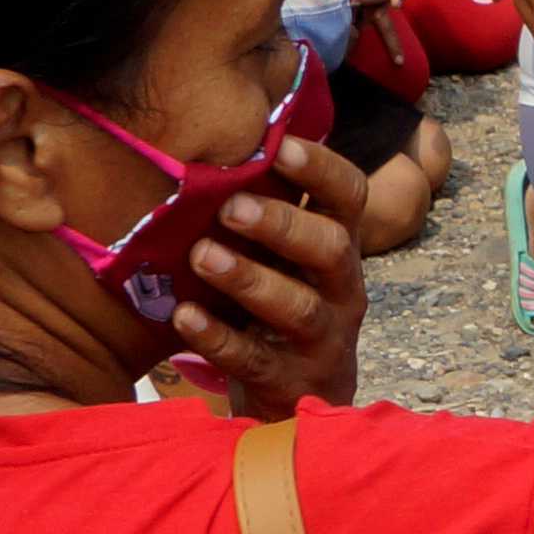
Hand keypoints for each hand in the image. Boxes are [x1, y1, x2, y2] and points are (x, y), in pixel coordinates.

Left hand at [165, 127, 369, 411]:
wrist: (298, 398)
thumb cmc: (276, 308)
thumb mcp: (284, 258)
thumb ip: (265, 212)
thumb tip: (219, 136)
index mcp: (337, 249)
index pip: (349, 198)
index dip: (322, 169)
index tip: (281, 145)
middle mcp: (341, 290)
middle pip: (330, 249)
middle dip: (282, 225)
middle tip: (232, 206)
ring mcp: (322, 341)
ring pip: (298, 308)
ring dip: (250, 279)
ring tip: (202, 256)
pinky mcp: (292, 383)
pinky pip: (257, 360)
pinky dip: (220, 338)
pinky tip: (184, 316)